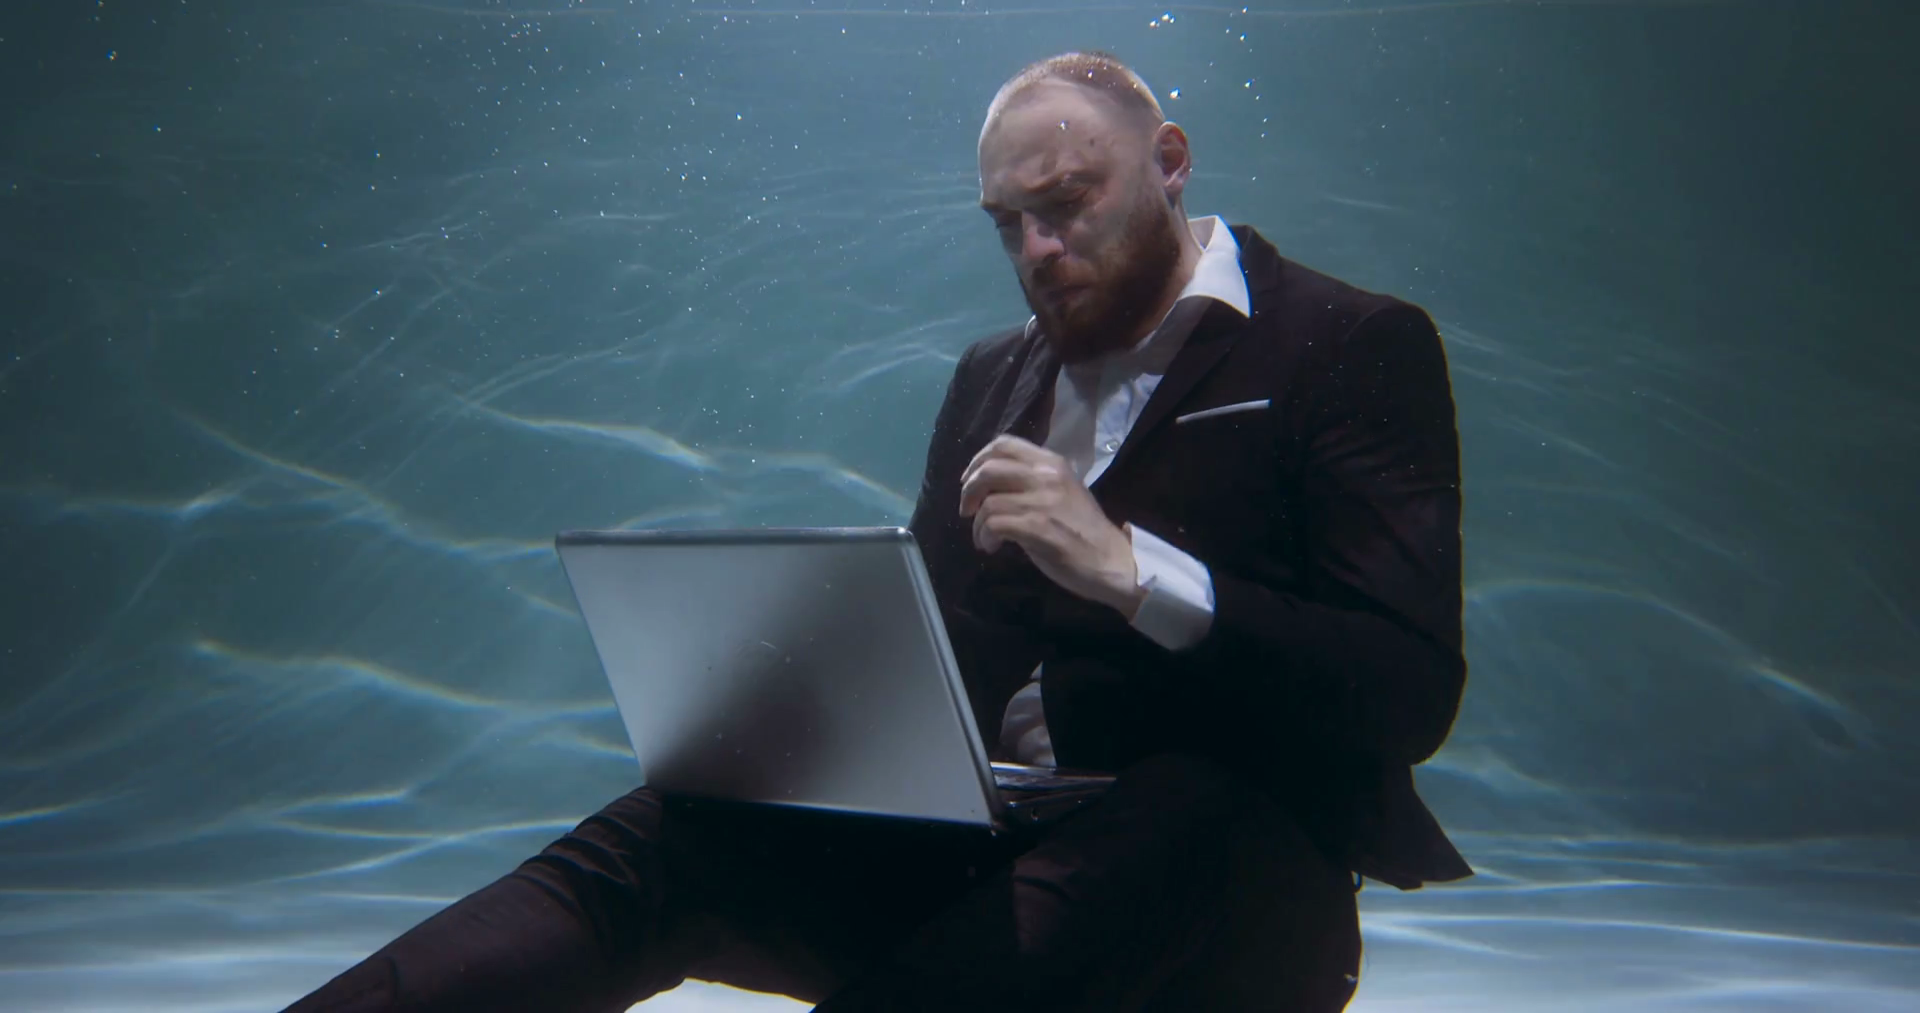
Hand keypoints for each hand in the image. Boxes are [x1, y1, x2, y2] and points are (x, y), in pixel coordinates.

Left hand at [958, 435, 1145, 616]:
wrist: (1111, 560)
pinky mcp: (1037, 527)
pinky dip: (984, 537)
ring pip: (988, 502)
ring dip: (977, 523)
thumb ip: (1032, 481)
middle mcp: (1046, 475)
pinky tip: (991, 546)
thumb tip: (993, 486)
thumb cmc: (1084, 529)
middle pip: (989, 468)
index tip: (969, 480)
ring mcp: (1042, 501)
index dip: (978, 460)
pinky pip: (994, 525)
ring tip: (983, 538)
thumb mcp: (1062, 491)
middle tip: (967, 510)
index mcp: (1051, 462)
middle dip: (968, 491)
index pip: (1004, 443)